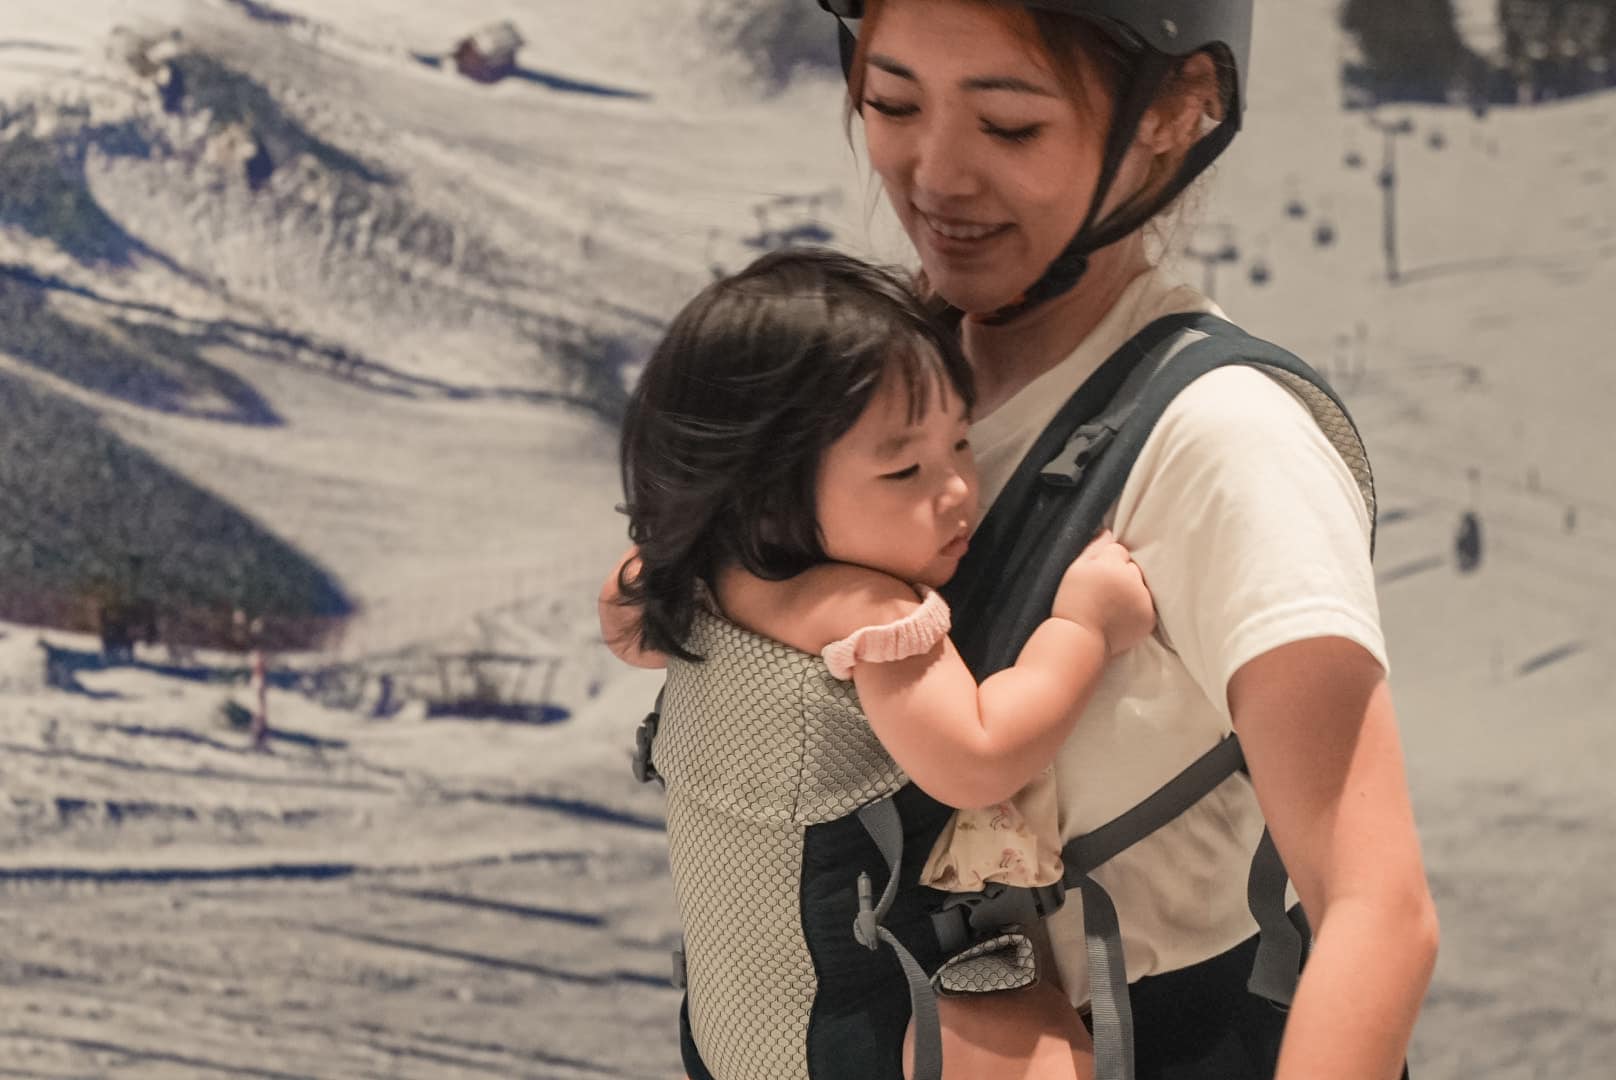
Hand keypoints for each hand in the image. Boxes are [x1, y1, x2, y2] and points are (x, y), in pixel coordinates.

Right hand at [1051, 529, 1154, 655]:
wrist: (1080, 640)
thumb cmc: (1072, 603)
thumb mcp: (1074, 569)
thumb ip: (1093, 547)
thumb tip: (1109, 532)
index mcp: (1110, 565)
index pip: (1118, 550)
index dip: (1106, 562)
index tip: (1096, 576)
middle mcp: (1130, 580)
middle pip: (1132, 566)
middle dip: (1122, 574)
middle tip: (1104, 591)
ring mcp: (1142, 600)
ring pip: (1141, 584)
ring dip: (1131, 590)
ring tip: (1112, 605)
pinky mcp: (1149, 618)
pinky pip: (1147, 603)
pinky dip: (1138, 607)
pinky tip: (1121, 615)